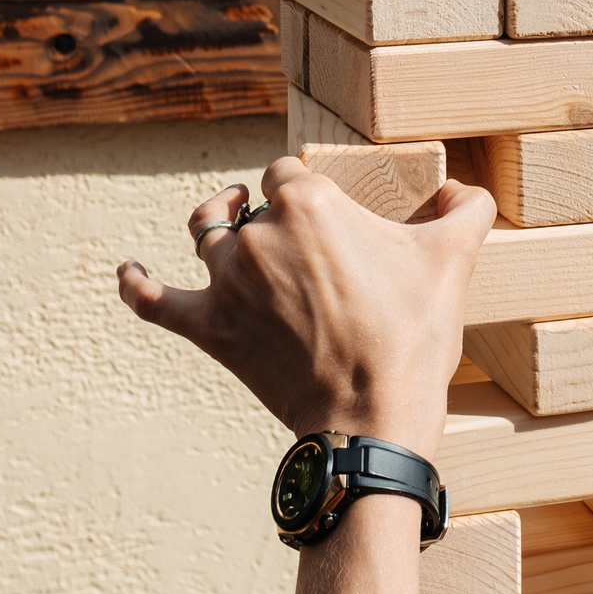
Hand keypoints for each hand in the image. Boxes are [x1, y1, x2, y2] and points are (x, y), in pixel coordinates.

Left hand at [117, 158, 495, 454]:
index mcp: (309, 205)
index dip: (305, 188)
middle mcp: (259, 235)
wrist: (370, 419)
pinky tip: (127, 270)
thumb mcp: (453, 262)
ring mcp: (227, 282)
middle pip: (253, 205)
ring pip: (208, 235)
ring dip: (219, 226)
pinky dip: (136, 283)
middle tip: (308, 244)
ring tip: (232, 219)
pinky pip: (154, 300)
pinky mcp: (209, 328)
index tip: (328, 211)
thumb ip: (465, 209)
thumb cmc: (410, 337)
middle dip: (276, 215)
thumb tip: (460, 191)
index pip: (289, 173)